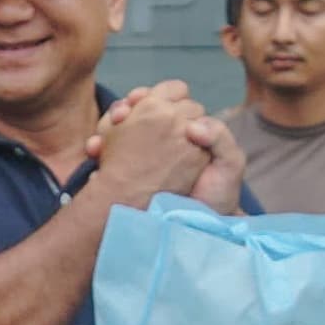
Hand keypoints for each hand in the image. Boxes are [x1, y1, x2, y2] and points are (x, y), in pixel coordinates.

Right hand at [92, 88, 244, 212]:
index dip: (152, 96)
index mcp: (187, 129)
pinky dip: (99, 148)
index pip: (165, 100)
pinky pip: (108, 154)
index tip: (141, 101)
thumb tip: (192, 126)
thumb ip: (219, 137)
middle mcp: (162, 138)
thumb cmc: (218, 194)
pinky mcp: (128, 174)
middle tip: (120, 116)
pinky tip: (95, 150)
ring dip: (106, 126)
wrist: (202, 228)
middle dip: (124, 109)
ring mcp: (142, 156)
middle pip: (137, 112)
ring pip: (118, 129)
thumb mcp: (229, 163)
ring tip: (102, 136)